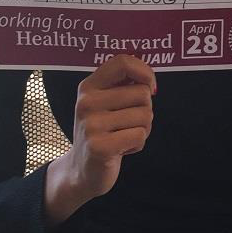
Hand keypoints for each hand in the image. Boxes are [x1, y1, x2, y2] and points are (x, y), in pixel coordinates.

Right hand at [44, 55, 154, 223]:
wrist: (81, 170)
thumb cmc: (101, 132)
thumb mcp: (104, 103)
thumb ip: (122, 85)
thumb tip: (149, 77)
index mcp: (88, 86)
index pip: (122, 62)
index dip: (145, 71)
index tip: (150, 86)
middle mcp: (87, 102)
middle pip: (142, 93)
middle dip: (145, 110)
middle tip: (128, 123)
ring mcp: (91, 125)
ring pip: (145, 115)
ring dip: (143, 129)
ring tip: (123, 136)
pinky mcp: (100, 147)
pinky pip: (140, 135)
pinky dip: (138, 144)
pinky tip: (122, 149)